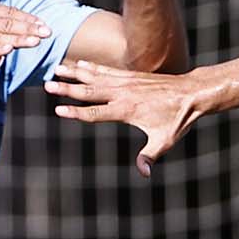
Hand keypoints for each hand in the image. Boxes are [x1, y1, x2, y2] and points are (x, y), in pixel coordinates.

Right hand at [0, 0, 46, 71]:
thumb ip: (1, 21)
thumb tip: (29, 24)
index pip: (9, 12)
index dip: (28, 19)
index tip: (44, 25)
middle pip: (7, 24)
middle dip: (29, 28)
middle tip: (46, 33)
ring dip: (18, 39)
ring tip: (35, 41)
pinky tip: (9, 49)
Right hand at [49, 58, 204, 176]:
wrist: (191, 93)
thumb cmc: (178, 118)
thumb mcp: (165, 140)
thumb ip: (150, 156)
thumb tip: (144, 174)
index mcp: (126, 110)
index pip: (95, 113)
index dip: (76, 112)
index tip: (58, 110)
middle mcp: (122, 93)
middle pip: (89, 91)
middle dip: (67, 89)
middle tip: (47, 85)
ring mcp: (125, 82)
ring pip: (94, 76)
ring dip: (74, 74)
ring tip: (55, 69)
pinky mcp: (130, 76)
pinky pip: (106, 70)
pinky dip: (91, 67)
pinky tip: (79, 65)